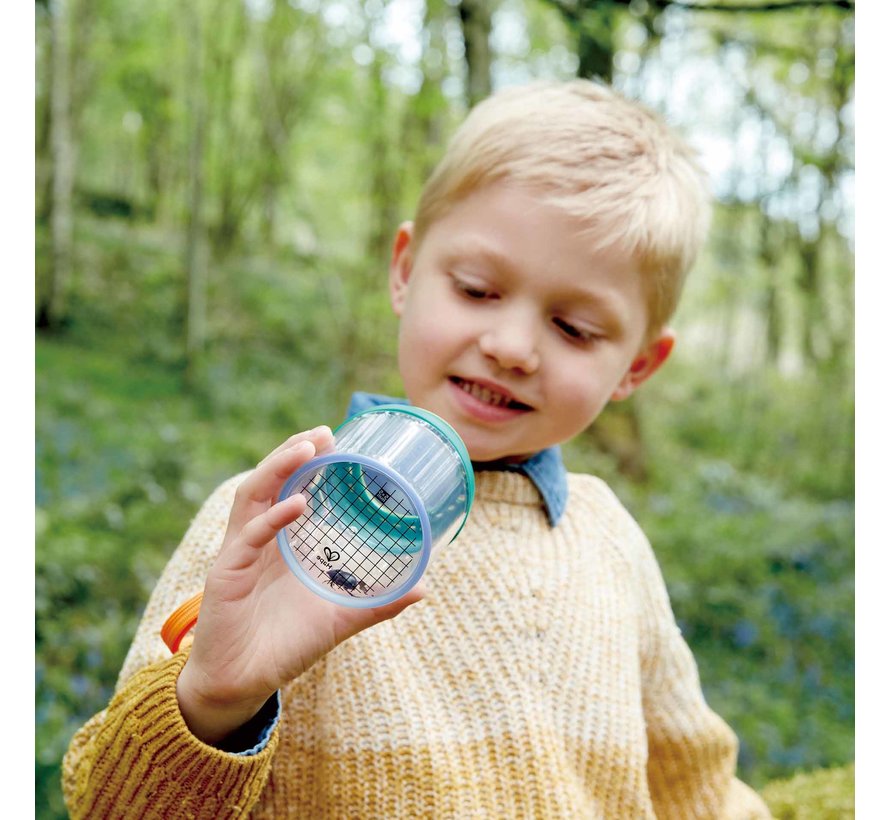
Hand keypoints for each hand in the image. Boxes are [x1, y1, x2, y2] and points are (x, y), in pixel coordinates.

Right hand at [176, 426, 425, 743]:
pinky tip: (298, 505)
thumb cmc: (286, 645)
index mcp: (281, 541)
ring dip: (279, 467)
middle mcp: (258, 539)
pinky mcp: (226, 574)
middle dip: (294, 451)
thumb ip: (378, 602)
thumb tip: (424, 588)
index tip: (339, 441)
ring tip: (308, 448)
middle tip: (325, 432)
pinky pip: (248, 538)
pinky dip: (273, 518)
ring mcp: (239, 553)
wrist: (242, 684)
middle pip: (270, 480)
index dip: (310, 460)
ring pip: (253, 495)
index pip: (291, 486)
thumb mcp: (341, 618)